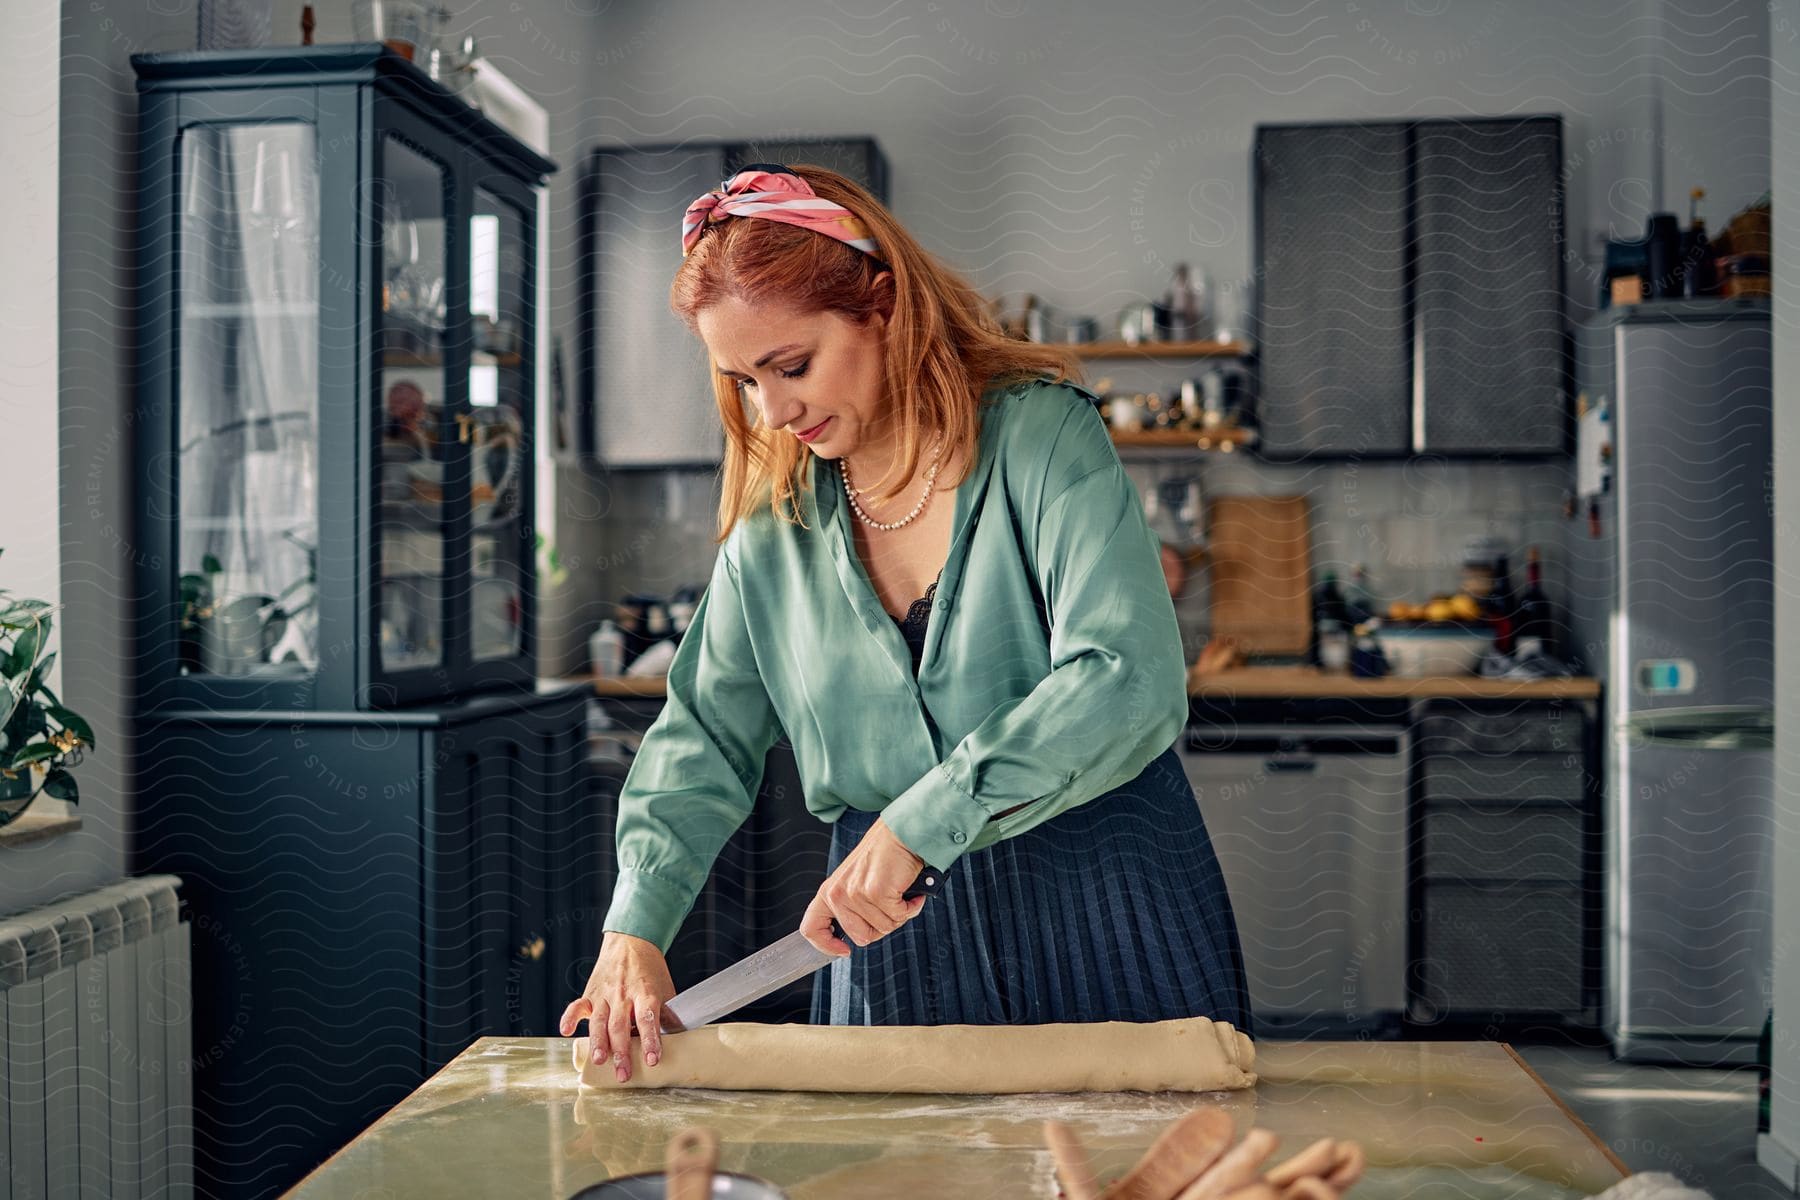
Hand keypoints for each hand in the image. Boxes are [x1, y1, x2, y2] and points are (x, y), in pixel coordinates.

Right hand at [558, 931, 676, 1083]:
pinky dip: (570, 1018)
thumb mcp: (665, 989)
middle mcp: (623, 994)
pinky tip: (566, 1031)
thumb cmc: (650, 971)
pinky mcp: (590, 993)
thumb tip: (680, 1039)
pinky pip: (577, 1006)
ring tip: (599, 1060)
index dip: (649, 1040)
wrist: (631, 942)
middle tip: (623, 1074)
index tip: (652, 1060)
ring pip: (599, 1021)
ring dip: (598, 1042)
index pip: (648, 1019)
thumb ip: (668, 1014)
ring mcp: (604, 994)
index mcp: (645, 993)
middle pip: (620, 1025)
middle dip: (621, 1051)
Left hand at [800, 816, 927, 954]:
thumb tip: (857, 936)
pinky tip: (910, 891)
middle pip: (860, 937)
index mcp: (829, 891)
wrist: (902, 833)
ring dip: (899, 913)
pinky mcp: (876, 892)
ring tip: (900, 891)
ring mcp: (856, 893)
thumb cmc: (884, 857)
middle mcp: (838, 893)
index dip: (826, 946)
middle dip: (881, 927)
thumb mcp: (856, 882)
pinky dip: (910, 906)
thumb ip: (851, 907)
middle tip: (890, 906)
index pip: (811, 929)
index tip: (844, 950)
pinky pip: (898, 916)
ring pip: (884, 928)